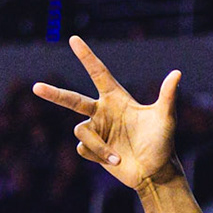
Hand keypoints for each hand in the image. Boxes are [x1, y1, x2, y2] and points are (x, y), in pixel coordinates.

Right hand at [33, 37, 181, 192]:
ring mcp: (97, 131)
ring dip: (99, 145)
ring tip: (117, 156)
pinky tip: (114, 160)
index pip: (98, 73)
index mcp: (117, 99)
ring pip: (81, 131)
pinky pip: (83, 148)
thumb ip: (167, 95)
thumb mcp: (165, 118)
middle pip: (72, 100)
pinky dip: (98, 154)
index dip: (86, 56)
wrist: (156, 172)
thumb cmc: (163, 143)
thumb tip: (177, 73)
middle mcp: (103, 113)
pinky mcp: (94, 150)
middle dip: (54, 94)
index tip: (74, 39)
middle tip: (36, 87)